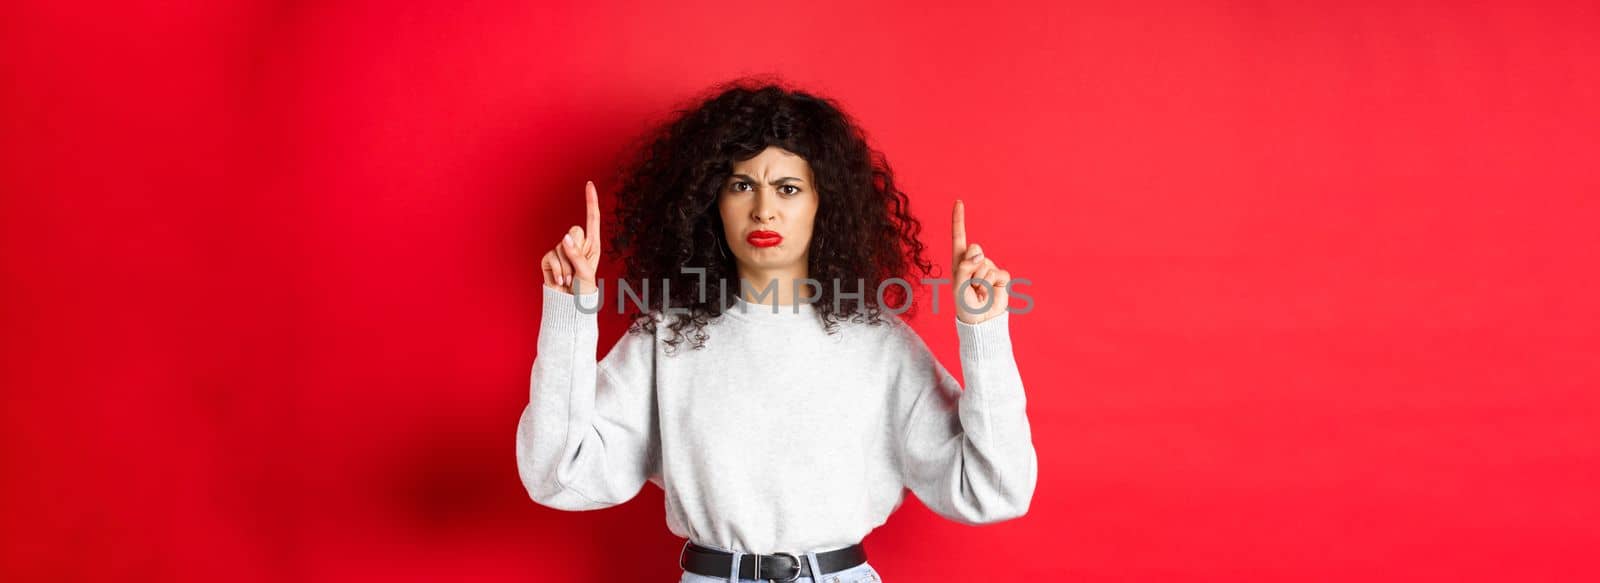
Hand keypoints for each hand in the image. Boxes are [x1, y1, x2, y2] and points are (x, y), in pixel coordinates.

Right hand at [541, 181, 601, 294]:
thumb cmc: (583, 291)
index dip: (590, 201)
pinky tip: (560, 281)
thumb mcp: (586, 273)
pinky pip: (551, 257)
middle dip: (575, 252)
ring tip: (570, 280)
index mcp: (592, 246)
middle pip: (574, 232)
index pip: (592, 219)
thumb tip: (565, 237)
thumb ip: (577, 255)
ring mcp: (562, 251)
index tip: (589, 184)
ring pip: (562, 247)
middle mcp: (577, 245)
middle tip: (576, 271)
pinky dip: (557, 271)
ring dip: (566, 268)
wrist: (568, 307)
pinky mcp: (548, 259)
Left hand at [951, 200, 1010, 324]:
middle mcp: (974, 261)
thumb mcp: (958, 287)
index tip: (958, 201)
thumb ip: (964, 267)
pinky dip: (992, 285)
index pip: (959, 237)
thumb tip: (978, 253)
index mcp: (959, 262)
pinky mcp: (1001, 276)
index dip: (959, 220)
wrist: (981, 321)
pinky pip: (998, 273)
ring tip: (978, 292)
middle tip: (971, 285)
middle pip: (974, 248)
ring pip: (986, 264)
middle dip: (972, 266)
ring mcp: (988, 268)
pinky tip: (990, 293)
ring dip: (980, 281)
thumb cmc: (965, 305)